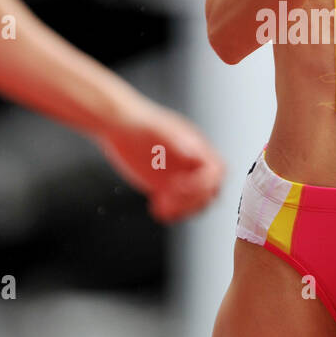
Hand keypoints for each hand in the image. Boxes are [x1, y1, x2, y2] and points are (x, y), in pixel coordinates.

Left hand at [94, 94, 226, 220]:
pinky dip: (170, 213)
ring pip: (195, 202)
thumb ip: (176, 139)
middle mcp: (192, 164)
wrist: (119, 125)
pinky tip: (154, 208)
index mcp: (197, 147)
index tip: (179, 185)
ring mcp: (181, 177)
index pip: (216, 172)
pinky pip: (177, 207)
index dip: (202, 184)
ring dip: (182, 209)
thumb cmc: (139, 122)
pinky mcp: (166, 187)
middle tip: (169, 198)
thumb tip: (193, 152)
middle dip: (193, 199)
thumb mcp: (156, 129)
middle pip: (210, 191)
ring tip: (160, 206)